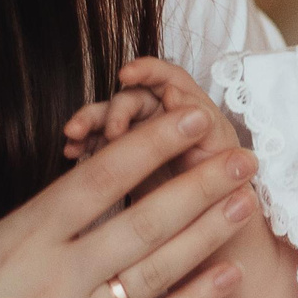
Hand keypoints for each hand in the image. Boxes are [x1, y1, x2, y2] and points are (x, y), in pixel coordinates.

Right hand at [0, 102, 258, 297]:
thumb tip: (0, 175)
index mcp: (17, 240)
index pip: (98, 180)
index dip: (149, 145)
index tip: (188, 118)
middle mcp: (54, 279)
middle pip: (144, 221)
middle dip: (201, 184)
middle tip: (244, 156)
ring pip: (158, 272)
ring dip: (208, 235)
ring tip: (247, 203)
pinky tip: (226, 278)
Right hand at [64, 56, 237, 180]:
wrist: (215, 227)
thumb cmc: (226, 190)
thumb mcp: (221, 156)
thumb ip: (203, 122)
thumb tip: (172, 92)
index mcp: (190, 110)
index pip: (167, 78)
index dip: (147, 70)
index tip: (127, 75)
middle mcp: (164, 118)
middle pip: (131, 99)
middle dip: (112, 109)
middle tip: (107, 131)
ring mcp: (141, 138)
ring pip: (109, 120)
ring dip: (90, 123)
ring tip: (73, 137)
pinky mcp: (123, 160)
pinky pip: (99, 144)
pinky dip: (84, 144)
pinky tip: (71, 152)